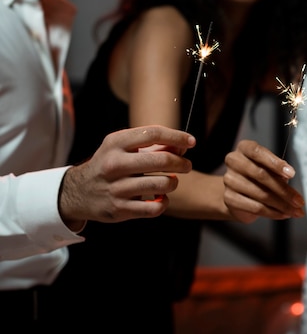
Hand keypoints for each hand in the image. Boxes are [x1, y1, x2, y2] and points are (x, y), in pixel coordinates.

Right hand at [59, 125, 194, 229]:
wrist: (78, 192)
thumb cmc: (110, 165)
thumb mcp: (122, 148)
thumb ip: (152, 145)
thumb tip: (183, 144)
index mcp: (115, 144)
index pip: (153, 133)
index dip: (177, 136)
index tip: (191, 141)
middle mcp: (114, 164)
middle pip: (162, 160)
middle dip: (181, 163)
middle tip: (186, 165)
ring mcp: (116, 188)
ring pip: (162, 184)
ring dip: (173, 183)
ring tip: (171, 181)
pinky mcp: (119, 209)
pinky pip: (155, 207)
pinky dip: (163, 202)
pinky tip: (160, 197)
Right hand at [223, 140, 304, 222]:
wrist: (237, 193)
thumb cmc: (257, 176)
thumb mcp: (269, 168)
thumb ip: (277, 171)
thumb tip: (287, 178)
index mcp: (244, 148)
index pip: (258, 152)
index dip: (275, 163)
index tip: (292, 174)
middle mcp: (234, 161)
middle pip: (261, 175)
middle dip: (284, 190)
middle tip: (299, 200)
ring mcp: (229, 180)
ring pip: (261, 194)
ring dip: (282, 205)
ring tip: (295, 210)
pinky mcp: (229, 198)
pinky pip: (255, 207)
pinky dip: (273, 213)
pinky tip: (284, 214)